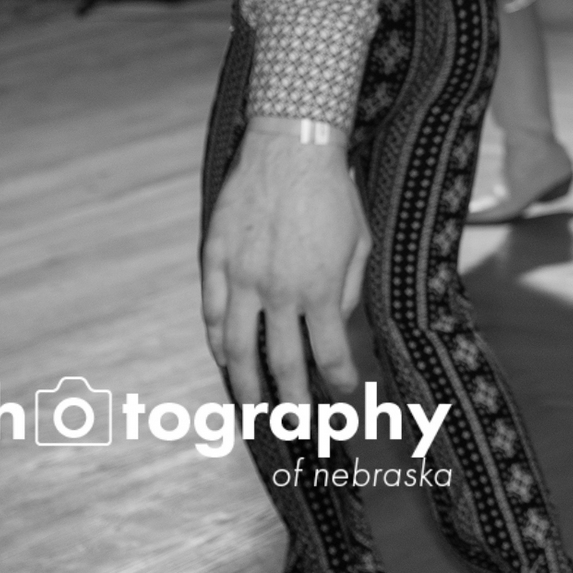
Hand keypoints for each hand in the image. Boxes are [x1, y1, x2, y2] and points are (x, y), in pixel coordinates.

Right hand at [203, 128, 371, 408]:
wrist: (290, 148)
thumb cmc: (333, 192)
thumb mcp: (359, 240)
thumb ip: (348, 287)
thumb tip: (336, 322)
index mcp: (320, 287)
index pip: (329, 353)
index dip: (338, 380)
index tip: (345, 393)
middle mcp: (279, 291)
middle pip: (281, 362)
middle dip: (291, 401)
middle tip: (296, 424)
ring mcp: (242, 278)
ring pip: (237, 348)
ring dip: (245, 384)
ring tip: (253, 407)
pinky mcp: (216, 260)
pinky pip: (212, 312)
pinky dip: (217, 340)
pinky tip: (223, 356)